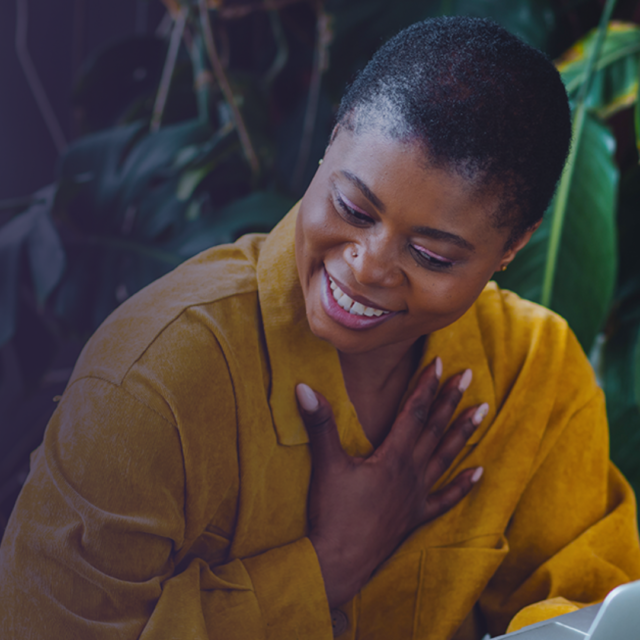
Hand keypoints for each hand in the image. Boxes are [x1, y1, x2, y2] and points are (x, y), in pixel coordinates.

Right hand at [296, 358, 487, 607]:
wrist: (338, 562)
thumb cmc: (333, 514)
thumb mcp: (325, 464)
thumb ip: (319, 424)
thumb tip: (304, 388)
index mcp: (392, 457)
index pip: (414, 413)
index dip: (425, 386)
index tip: (438, 363)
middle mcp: (411, 473)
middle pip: (435, 429)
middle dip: (451, 400)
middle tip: (469, 376)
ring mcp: (416, 496)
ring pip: (445, 457)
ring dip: (463, 432)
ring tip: (482, 411)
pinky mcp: (414, 517)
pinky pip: (445, 499)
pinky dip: (463, 485)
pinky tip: (479, 473)